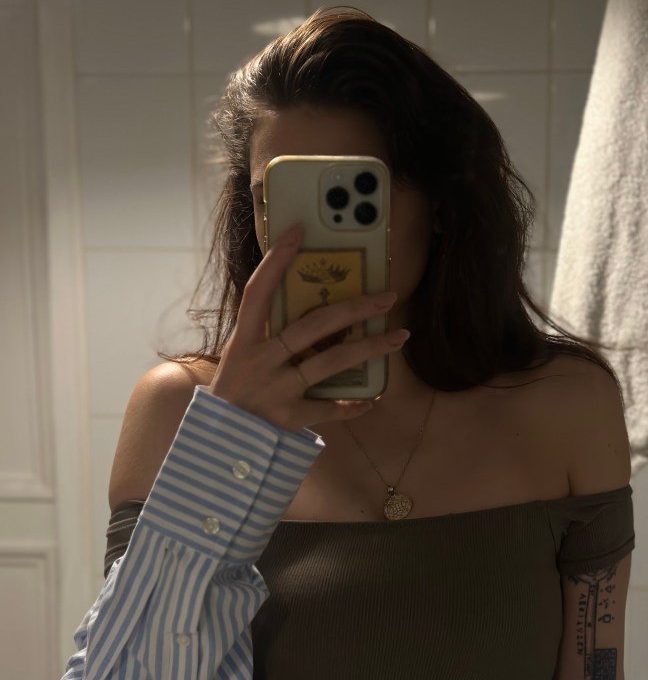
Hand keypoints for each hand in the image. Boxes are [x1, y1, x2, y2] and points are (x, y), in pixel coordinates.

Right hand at [209, 223, 408, 432]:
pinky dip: (350, 406)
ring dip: (369, 348)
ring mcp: (276, 390)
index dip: (275, 261)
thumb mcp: (238, 359)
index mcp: (243, 341)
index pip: (257, 292)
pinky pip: (328, 409)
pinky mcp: (288, 419)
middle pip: (312, 326)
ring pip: (331, 362)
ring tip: (399, 337)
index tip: (297, 232)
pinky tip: (371, 400)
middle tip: (387, 297)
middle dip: (353, 308)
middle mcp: (261, 361)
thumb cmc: (233, 394)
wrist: (216, 446)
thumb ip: (264, 337)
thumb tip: (306, 310)